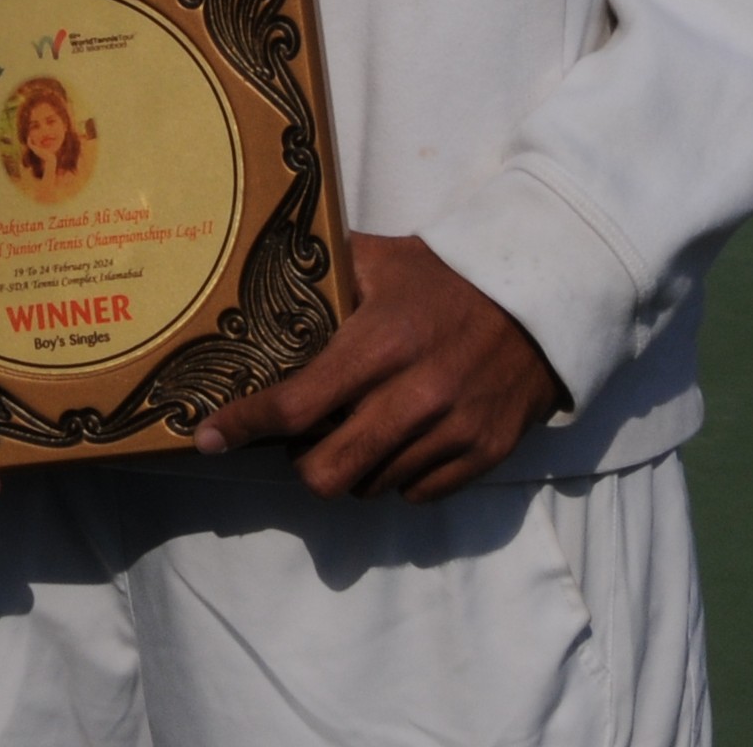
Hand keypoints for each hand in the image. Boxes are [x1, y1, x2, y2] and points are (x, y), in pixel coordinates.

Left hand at [194, 232, 562, 500]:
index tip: (209, 437)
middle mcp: (415, 395)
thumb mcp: (386, 259)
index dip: (245, 426)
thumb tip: (263, 262)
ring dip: (352, 468)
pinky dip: (397, 477)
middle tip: (302, 436)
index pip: (298, 405)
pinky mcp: (483, 454)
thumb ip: (329, 268)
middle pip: (327, 471)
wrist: (543, 299)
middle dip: (300, 462)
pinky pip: (416, 494)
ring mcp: (452, 431)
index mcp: (381, 343)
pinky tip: (400, 442)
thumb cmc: (451, 278)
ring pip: (370, 486)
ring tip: (356, 431)